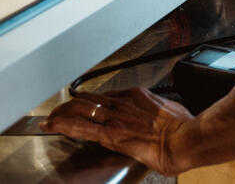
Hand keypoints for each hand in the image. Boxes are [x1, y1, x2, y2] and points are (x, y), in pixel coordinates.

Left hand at [42, 88, 194, 174]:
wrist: (183, 139)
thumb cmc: (182, 128)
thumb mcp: (171, 112)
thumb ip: (157, 113)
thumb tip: (157, 119)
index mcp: (139, 96)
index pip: (109, 96)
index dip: (94, 100)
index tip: (87, 104)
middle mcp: (124, 103)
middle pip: (90, 99)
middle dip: (72, 104)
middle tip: (59, 109)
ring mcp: (115, 117)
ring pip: (80, 110)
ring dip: (62, 114)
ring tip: (50, 118)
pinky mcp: (109, 134)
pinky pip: (80, 127)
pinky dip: (62, 125)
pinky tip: (51, 126)